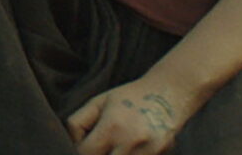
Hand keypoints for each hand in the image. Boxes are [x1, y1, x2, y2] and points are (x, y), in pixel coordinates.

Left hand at [68, 77, 190, 154]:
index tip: (83, 143)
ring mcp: (148, 152)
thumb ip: (79, 122)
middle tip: (100, 144)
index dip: (79, 150)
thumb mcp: (99, 102)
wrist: (169, 93)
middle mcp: (131, 142)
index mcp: (112, 126)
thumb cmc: (129, 97)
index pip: (85, 153)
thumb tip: (71, 143)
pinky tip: (130, 146)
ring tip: (114, 144)